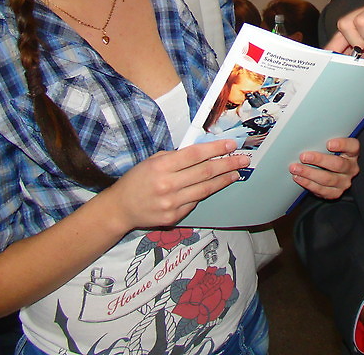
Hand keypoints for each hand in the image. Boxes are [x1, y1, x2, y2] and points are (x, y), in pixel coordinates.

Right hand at [108, 140, 248, 229]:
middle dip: (227, 164)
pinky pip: (195, 202)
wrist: (121, 208)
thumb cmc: (137, 180)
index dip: (215, 149)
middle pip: (205, 172)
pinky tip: (215, 186)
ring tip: (236, 173)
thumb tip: (202, 152)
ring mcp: (172, 203)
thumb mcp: (152, 161)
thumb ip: (175, 157)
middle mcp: (168, 185)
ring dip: (223, 180)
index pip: (195, 155)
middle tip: (243, 159)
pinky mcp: (174, 217)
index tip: (231, 145)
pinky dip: (205, 193)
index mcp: (162, 166)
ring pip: (205, 189)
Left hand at [290, 137, 359, 198]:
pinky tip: (299, 178)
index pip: (352, 147)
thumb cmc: (329, 156)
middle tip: (303, 157)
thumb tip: (305, 134)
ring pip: (327, 179)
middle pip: (338, 164)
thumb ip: (323, 141)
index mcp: (352, 154)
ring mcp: (344, 182)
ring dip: (309, 173)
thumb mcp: (331, 147)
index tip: (329, 144)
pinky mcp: (335, 193)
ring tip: (296, 168)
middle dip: (319, 160)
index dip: (342, 145)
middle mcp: (351, 168)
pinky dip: (308, 184)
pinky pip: (321, 190)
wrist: (333, 175)